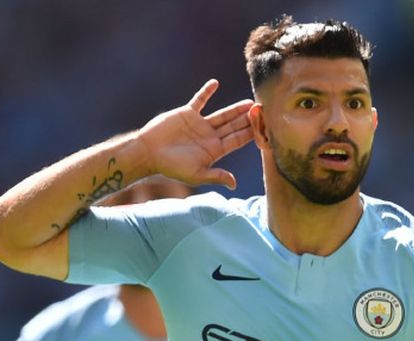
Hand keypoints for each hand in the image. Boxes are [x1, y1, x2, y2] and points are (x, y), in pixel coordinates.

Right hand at [137, 79, 253, 189]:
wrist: (148, 153)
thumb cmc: (171, 167)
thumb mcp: (196, 175)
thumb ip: (216, 176)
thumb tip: (234, 185)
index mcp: (214, 150)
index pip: (237, 140)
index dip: (251, 133)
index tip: (265, 127)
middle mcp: (210, 136)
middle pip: (233, 126)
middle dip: (248, 119)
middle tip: (263, 111)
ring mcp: (199, 124)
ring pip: (222, 114)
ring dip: (235, 108)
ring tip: (249, 101)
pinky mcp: (187, 114)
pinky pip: (199, 100)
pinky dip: (206, 92)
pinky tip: (215, 83)